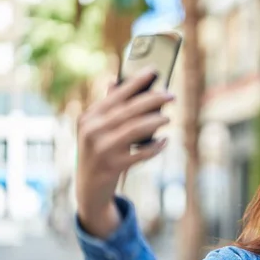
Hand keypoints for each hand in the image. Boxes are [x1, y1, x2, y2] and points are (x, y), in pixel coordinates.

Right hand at [75, 68, 172, 237]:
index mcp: (89, 117)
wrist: (88, 188)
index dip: (136, 81)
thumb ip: (107, 108)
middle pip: (129, 110)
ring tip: (167, 119)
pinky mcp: (113, 166)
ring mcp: (102, 149)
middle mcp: (92, 131)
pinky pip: (141, 153)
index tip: (154, 71)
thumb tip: (116, 81)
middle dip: (153, 100)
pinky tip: (165, 141)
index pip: (116, 94)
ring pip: (136, 129)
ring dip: (156, 122)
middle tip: (171, 95)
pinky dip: (156, 147)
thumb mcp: (95, 130)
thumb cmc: (97, 152)